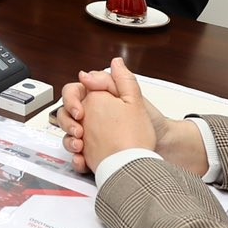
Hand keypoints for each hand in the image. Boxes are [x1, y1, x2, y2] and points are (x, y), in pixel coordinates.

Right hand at [57, 58, 209, 175]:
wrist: (161, 150)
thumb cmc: (149, 125)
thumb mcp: (135, 100)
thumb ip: (118, 81)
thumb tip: (100, 67)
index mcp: (99, 100)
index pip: (74, 93)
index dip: (71, 100)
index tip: (79, 112)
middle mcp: (91, 117)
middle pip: (66, 114)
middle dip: (67, 123)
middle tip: (79, 131)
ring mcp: (90, 137)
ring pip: (68, 136)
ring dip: (69, 141)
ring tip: (80, 148)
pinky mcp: (92, 155)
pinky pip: (77, 157)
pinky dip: (76, 159)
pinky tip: (82, 160)